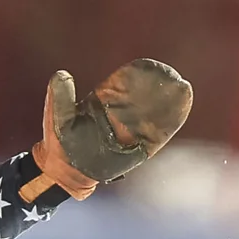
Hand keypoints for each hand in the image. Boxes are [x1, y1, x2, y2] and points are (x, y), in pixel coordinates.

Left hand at [27, 58, 193, 200]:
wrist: (64, 173)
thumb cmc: (59, 144)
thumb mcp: (57, 118)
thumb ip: (59, 97)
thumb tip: (61, 74)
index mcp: (103, 103)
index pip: (124, 85)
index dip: (137, 76)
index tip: (149, 66)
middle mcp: (120, 115)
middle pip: (144, 97)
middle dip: (159, 86)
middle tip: (172, 76)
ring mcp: (130, 132)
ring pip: (153, 114)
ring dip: (168, 102)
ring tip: (181, 88)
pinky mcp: (136, 148)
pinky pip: (156, 134)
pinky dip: (168, 123)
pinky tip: (180, 110)